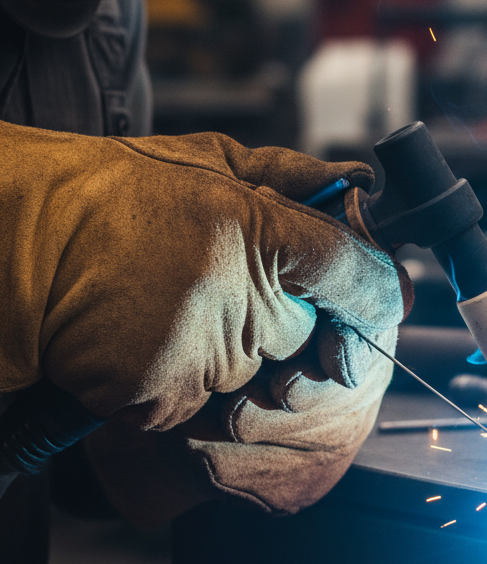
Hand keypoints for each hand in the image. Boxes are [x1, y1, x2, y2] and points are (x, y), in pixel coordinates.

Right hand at [1, 123, 411, 522]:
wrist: (13, 242)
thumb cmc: (107, 197)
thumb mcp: (206, 160)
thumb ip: (291, 176)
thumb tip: (357, 188)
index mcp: (251, 228)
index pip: (350, 271)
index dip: (372, 289)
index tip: (374, 297)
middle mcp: (233, 294)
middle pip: (306, 334)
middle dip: (280, 317)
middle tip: (220, 283)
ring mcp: (198, 353)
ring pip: (253, 372)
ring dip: (227, 351)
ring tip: (167, 306)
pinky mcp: (160, 399)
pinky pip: (200, 402)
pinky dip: (179, 381)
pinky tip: (142, 340)